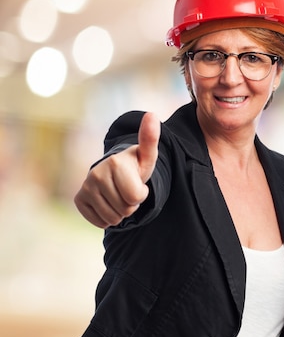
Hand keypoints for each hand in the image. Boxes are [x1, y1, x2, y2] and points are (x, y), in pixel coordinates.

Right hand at [74, 112, 159, 228]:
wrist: (116, 172)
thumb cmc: (136, 166)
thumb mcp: (148, 156)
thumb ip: (150, 138)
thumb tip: (152, 114)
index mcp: (115, 163)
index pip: (136, 198)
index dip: (142, 195)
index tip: (138, 183)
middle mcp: (96, 173)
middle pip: (125, 209)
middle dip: (131, 204)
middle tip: (128, 190)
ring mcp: (85, 186)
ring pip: (113, 218)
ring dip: (121, 212)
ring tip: (119, 196)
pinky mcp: (79, 199)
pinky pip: (100, 222)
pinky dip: (107, 218)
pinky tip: (108, 203)